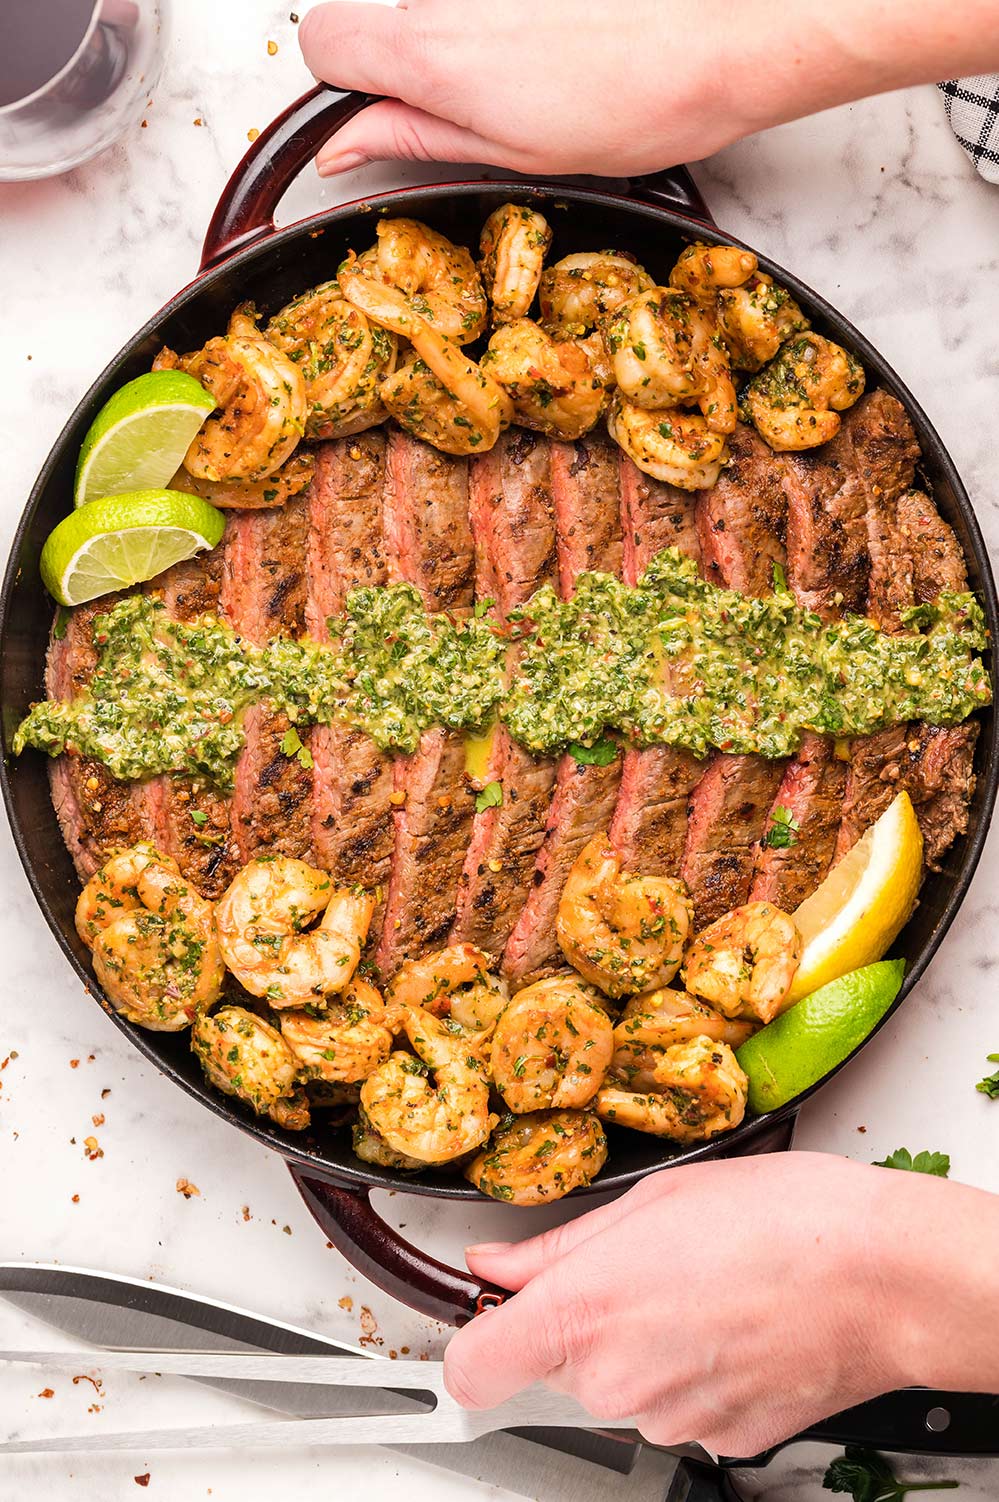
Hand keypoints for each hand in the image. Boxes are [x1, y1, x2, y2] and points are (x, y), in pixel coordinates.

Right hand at [298, 0, 998, 180]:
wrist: (714, 50)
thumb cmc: (627, 105)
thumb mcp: (505, 152)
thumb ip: (411, 139)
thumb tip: (344, 148)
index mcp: (428, 51)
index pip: (320, 44)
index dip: (336, 88)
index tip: (369, 121)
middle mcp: (446, 0)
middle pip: (370, 22)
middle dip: (394, 73)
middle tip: (454, 120)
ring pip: (427, 16)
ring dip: (452, 57)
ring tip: (521, 94)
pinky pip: (477, 12)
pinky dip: (493, 38)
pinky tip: (545, 65)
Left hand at [442, 1151, 998, 1456]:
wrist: (882, 1275)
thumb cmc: (781, 1221)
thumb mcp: (650, 1201)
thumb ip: (555, 1246)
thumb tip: (496, 1263)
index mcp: (584, 1313)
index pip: (472, 1368)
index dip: (476, 1340)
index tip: (492, 1318)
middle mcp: (618, 1382)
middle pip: (558, 1364)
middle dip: (584, 1321)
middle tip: (642, 1268)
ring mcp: (671, 1419)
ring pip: (621, 1384)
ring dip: (643, 1345)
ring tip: (701, 1288)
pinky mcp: (722, 1440)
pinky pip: (678, 1405)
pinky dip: (694, 1372)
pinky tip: (732, 1323)